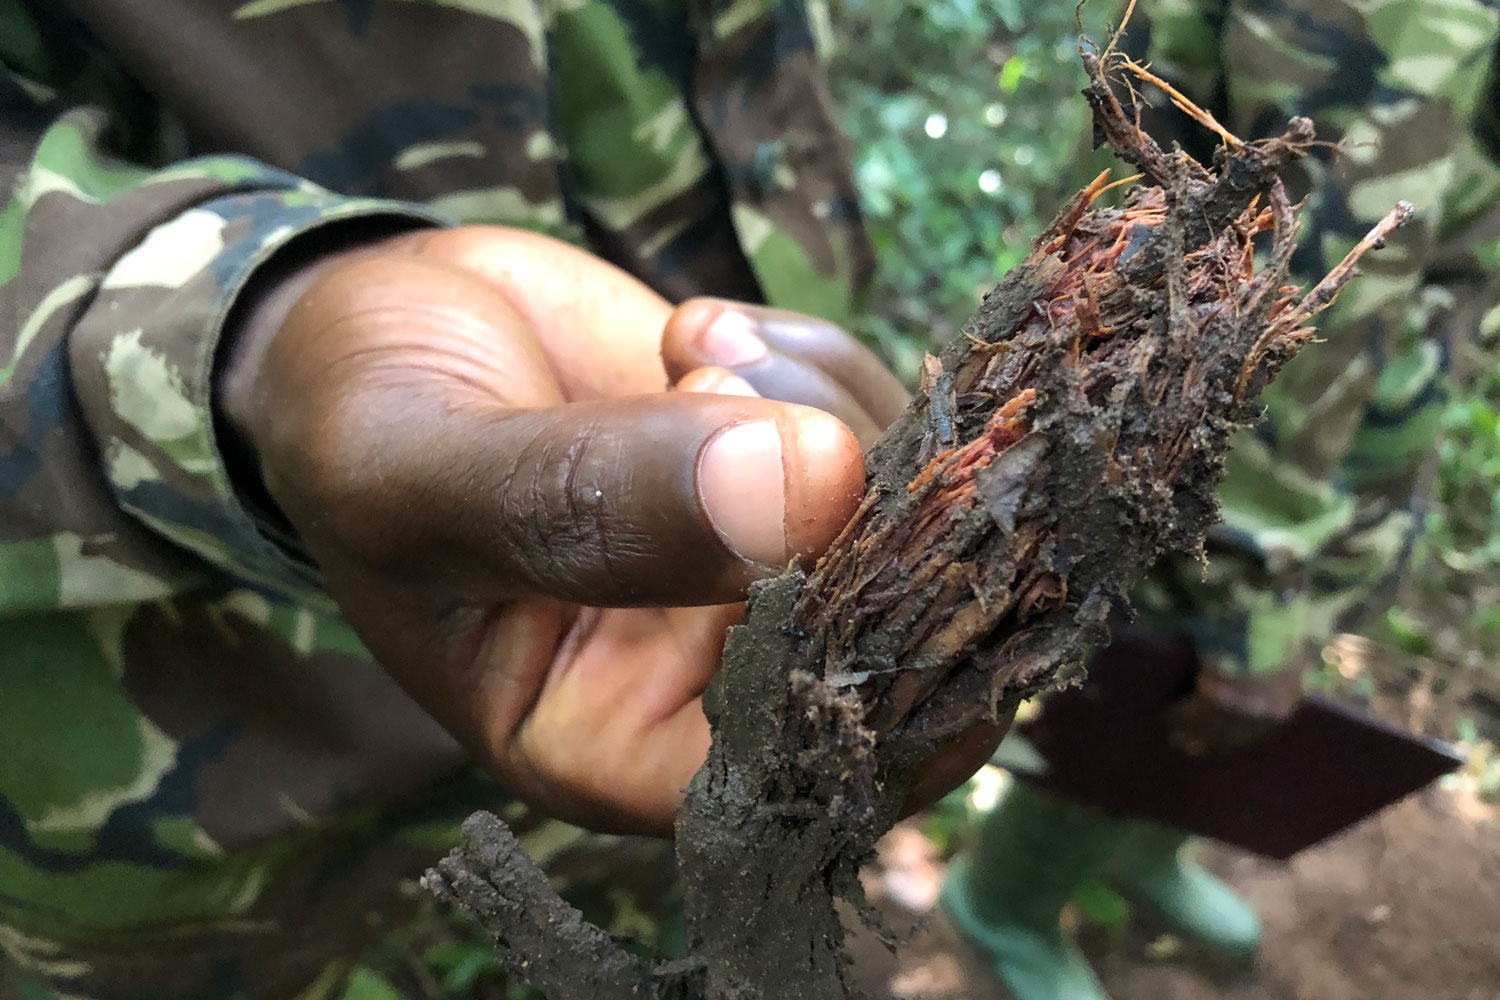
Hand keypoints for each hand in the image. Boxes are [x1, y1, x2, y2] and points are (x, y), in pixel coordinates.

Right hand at [218, 225, 910, 833]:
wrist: (380, 324)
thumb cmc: (357, 429)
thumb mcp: (419, 473)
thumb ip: (586, 500)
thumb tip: (802, 489)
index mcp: (606, 741)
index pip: (797, 772)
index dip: (862, 675)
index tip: (855, 536)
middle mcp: (706, 670)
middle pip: (882, 642)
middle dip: (857, 510)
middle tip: (760, 396)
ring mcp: (759, 563)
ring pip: (896, 515)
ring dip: (823, 398)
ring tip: (693, 353)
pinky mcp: (787, 465)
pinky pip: (877, 419)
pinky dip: (813, 356)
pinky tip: (698, 332)